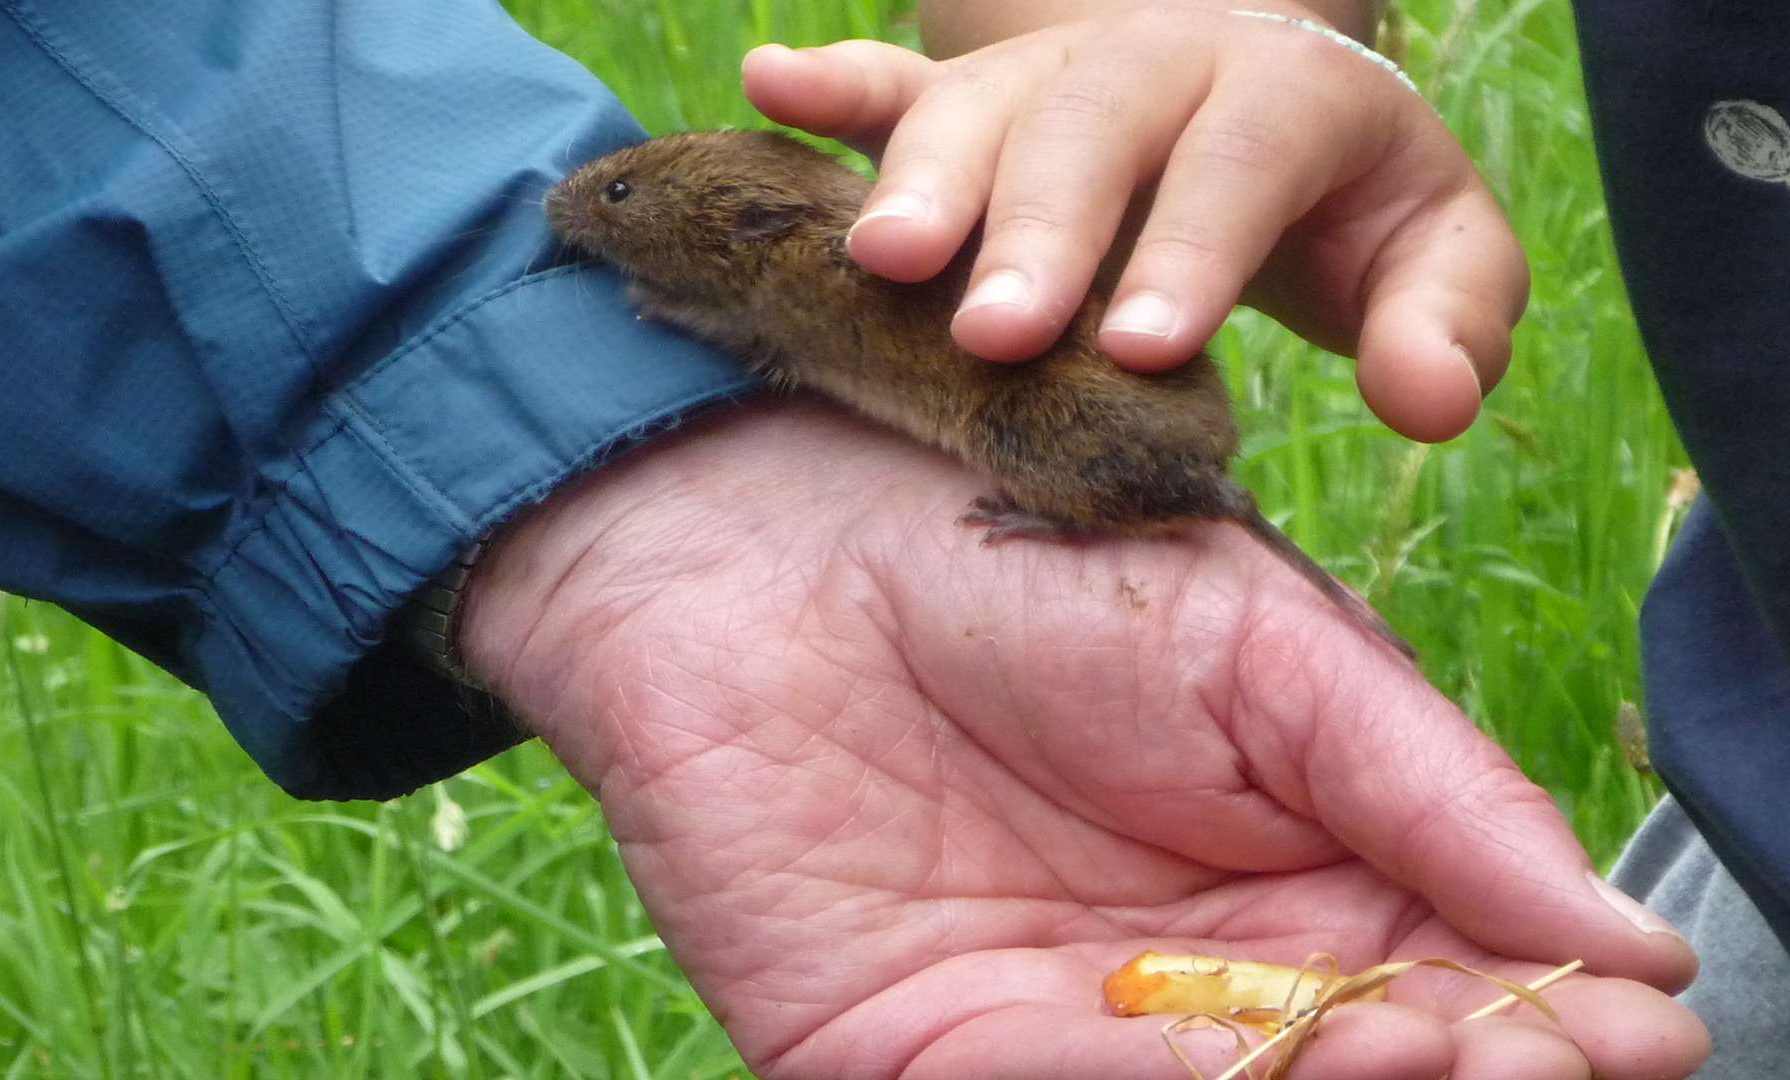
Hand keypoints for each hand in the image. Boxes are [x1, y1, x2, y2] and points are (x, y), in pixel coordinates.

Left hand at [461, 402, 1703, 1078]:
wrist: (763, 531)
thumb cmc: (1022, 551)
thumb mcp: (1260, 644)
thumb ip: (1431, 789)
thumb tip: (1630, 955)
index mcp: (1288, 882)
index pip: (1449, 992)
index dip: (1542, 1026)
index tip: (1629, 1036)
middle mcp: (1182, 984)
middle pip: (1348, 1076)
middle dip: (1449, 1075)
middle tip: (1522, 1056)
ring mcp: (1046, 1036)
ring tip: (1406, 1047)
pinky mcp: (907, 1063)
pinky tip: (1233, 1053)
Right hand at [741, 2, 1527, 442]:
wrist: (1255, 102)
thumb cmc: (1342, 205)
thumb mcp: (1429, 254)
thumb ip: (1445, 324)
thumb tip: (1428, 404)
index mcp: (1285, 100)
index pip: (1242, 161)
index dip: (1194, 246)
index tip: (1143, 347)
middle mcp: (1157, 69)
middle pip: (1092, 127)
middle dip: (1039, 225)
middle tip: (992, 331)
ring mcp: (1051, 75)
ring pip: (980, 106)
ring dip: (924, 175)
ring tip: (878, 262)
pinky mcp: (972, 95)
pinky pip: (895, 78)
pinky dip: (833, 85)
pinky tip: (767, 87)